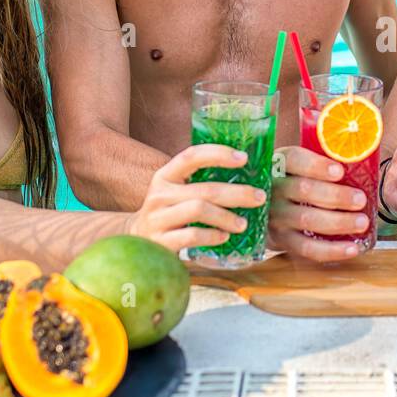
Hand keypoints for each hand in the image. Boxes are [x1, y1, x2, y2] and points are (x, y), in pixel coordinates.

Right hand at [124, 144, 265, 250]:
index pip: (191, 156)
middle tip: (260, 198)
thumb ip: (200, 182)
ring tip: (243, 224)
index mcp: (165, 176)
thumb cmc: (169, 213)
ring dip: (227, 216)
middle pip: (205, 189)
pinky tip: (224, 237)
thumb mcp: (176, 192)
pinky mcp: (160, 242)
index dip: (218, 154)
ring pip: (199, 210)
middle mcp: (159, 194)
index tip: (244, 158)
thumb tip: (247, 174)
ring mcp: (158, 218)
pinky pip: (191, 235)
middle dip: (237, 193)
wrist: (136, 241)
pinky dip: (212, 235)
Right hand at [268, 146, 369, 261]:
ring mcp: (274, 216)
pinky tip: (352, 248)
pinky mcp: (280, 241)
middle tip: (360, 199)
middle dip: (336, 196)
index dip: (316, 165)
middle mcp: (273, 189)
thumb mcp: (299, 165)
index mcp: (279, 164)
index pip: (294, 159)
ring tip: (362, 221)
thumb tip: (365, 144)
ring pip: (306, 219)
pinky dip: (331, 251)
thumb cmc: (294, 181)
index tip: (339, 171)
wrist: (262, 210)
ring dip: (338, 222)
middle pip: (303, 190)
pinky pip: (306, 248)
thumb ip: (323, 155)